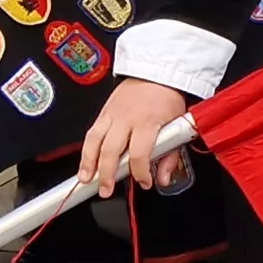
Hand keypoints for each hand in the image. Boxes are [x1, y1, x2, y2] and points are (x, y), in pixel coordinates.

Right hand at [81, 79, 195, 192]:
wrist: (157, 72)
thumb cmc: (168, 97)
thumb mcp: (177, 125)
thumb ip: (170, 155)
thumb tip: (163, 178)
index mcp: (147, 122)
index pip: (139, 154)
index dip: (140, 173)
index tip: (144, 182)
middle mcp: (127, 118)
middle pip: (111, 150)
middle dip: (106, 174)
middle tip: (106, 190)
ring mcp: (112, 114)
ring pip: (94, 141)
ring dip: (88, 163)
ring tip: (85, 180)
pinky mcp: (104, 111)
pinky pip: (91, 132)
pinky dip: (86, 150)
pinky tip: (85, 163)